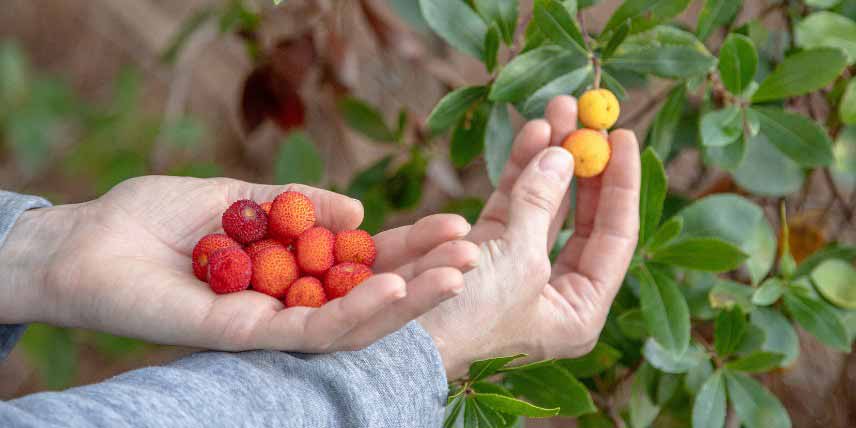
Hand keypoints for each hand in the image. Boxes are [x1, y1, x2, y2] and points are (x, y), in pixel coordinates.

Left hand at [0, 176, 478, 351]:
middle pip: (370, 296)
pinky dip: (356, 309)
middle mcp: (289, 305)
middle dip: (425, 276)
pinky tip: (392, 285)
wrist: (88, 242)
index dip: (411, 247)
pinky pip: (312, 329)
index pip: (363, 264)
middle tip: (476, 254)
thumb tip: (359, 212)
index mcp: (290, 272)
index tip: (455, 226)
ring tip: (457, 273)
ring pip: (354, 321)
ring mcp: (272, 326)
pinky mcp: (247, 337)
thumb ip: (299, 206)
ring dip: (408, 299)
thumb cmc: (156, 219)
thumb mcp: (240, 196)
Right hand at [419, 96, 640, 378]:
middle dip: (583, 163)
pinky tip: (532, 134)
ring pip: (544, 204)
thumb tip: (561, 153)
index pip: (616, 236)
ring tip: (557, 110)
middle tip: (588, 116)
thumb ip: (540, 202)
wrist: (401, 342)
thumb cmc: (467, 318)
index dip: (622, 183)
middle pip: (583, 216)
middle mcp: (555, 291)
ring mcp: (519, 270)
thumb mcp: (516, 260)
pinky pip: (511, 205)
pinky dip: (519, 172)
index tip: (622, 134)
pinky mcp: (486, 254)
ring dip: (550, 158)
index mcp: (580, 310)